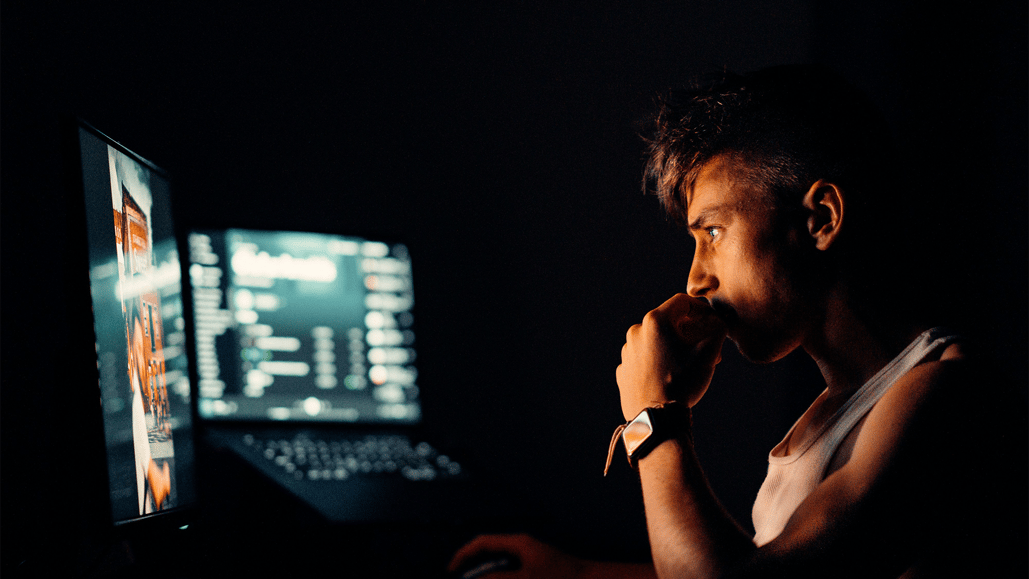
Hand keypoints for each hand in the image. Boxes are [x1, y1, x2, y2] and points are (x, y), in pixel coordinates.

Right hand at [448, 534, 586, 578]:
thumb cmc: (562, 577)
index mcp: (519, 543)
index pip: (482, 543)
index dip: (463, 555)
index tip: (451, 571)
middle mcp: (523, 549)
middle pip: (490, 557)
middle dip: (476, 572)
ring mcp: (531, 561)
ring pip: (502, 569)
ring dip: (492, 577)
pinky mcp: (537, 573)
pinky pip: (514, 575)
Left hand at [616, 294, 725, 418]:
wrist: (656, 418)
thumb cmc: (683, 382)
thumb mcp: (709, 352)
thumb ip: (719, 328)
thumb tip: (717, 321)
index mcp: (655, 321)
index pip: (682, 302)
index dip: (702, 309)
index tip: (714, 322)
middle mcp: (636, 331)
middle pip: (669, 322)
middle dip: (692, 332)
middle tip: (710, 350)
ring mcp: (627, 351)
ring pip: (657, 341)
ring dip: (676, 347)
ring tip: (691, 366)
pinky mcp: (624, 370)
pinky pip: (646, 358)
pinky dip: (660, 361)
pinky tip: (672, 376)